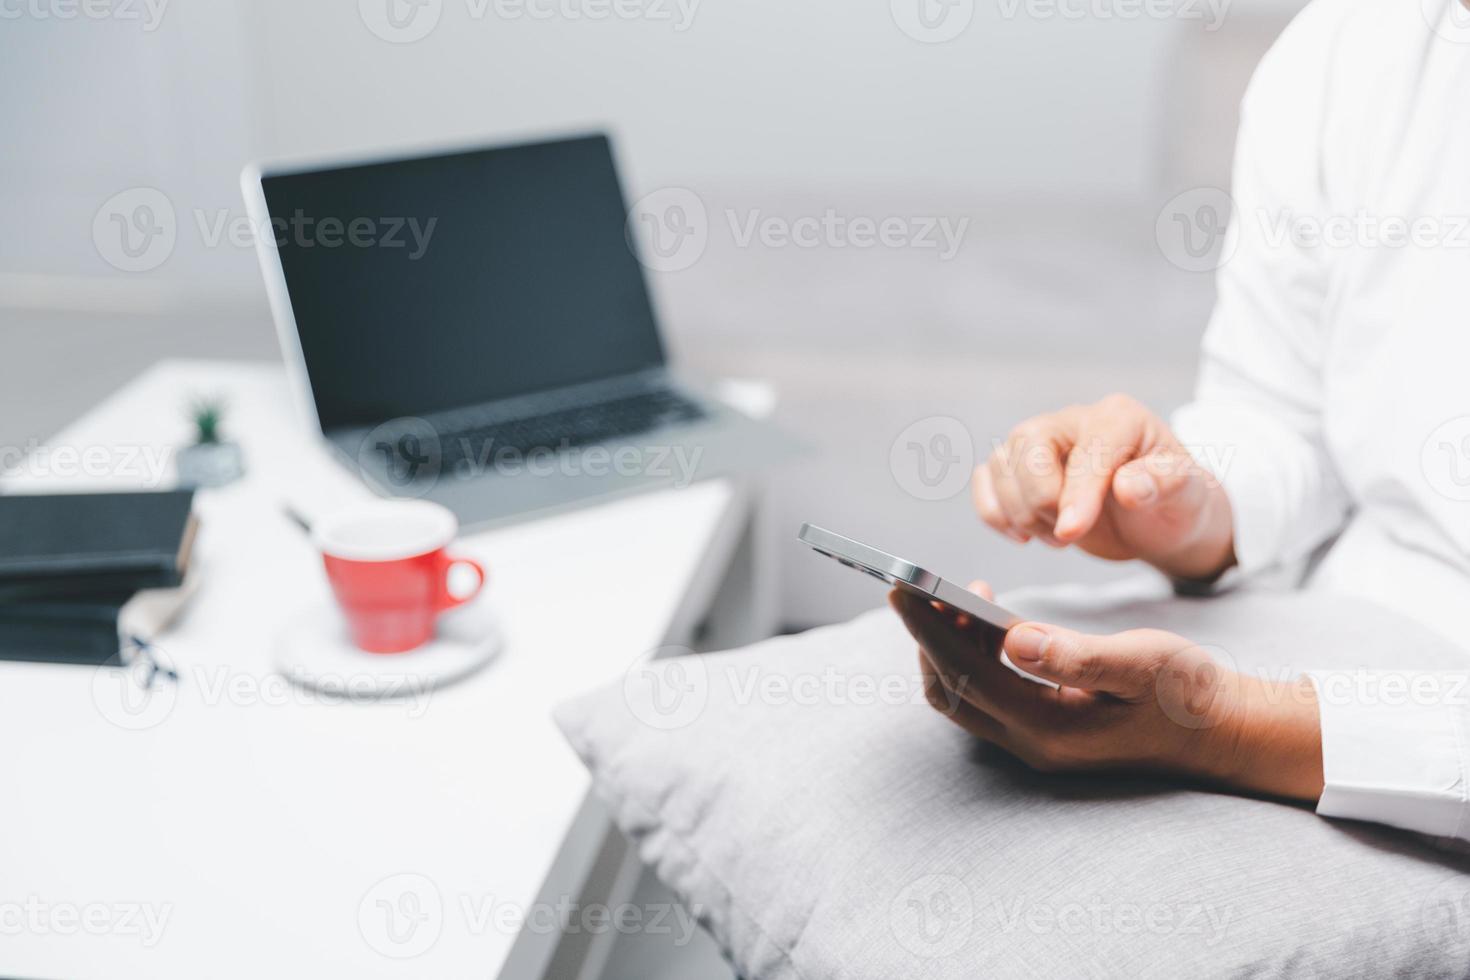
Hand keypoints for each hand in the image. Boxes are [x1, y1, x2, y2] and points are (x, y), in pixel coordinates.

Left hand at [891, 583, 1323, 801]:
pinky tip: (987, 622)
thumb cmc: (1188, 693)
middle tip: (923, 584)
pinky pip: (984, 693)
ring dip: (947, 644)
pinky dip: (970, 655)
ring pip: (962, 694)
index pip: (963, 671)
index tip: (902, 584)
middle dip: (927, 634)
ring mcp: (1034, 742)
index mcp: (1049, 727)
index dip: (928, 626)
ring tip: (957, 595)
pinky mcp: (1041, 731)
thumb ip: (1075, 656)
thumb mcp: (1141, 664)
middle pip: (949, 688)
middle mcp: (1031, 743)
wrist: (1223, 732)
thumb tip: (1010, 639)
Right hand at [973, 393, 1234, 580]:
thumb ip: (1162, 483)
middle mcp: (1073, 420)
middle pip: (1028, 446)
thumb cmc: (1173, 501)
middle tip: (1071, 534)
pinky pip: (986, 480)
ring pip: (1001, 465)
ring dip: (1021, 513)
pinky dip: (994, 513)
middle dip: (1041, 500)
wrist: (1157, 519)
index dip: (1077, 491)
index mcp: (1118, 417)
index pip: (1086, 448)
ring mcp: (1041, 442)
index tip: (1073, 532)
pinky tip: (1024, 535)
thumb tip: (1127, 486)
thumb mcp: (1186, 494)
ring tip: (1059, 537)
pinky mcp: (1019, 468)